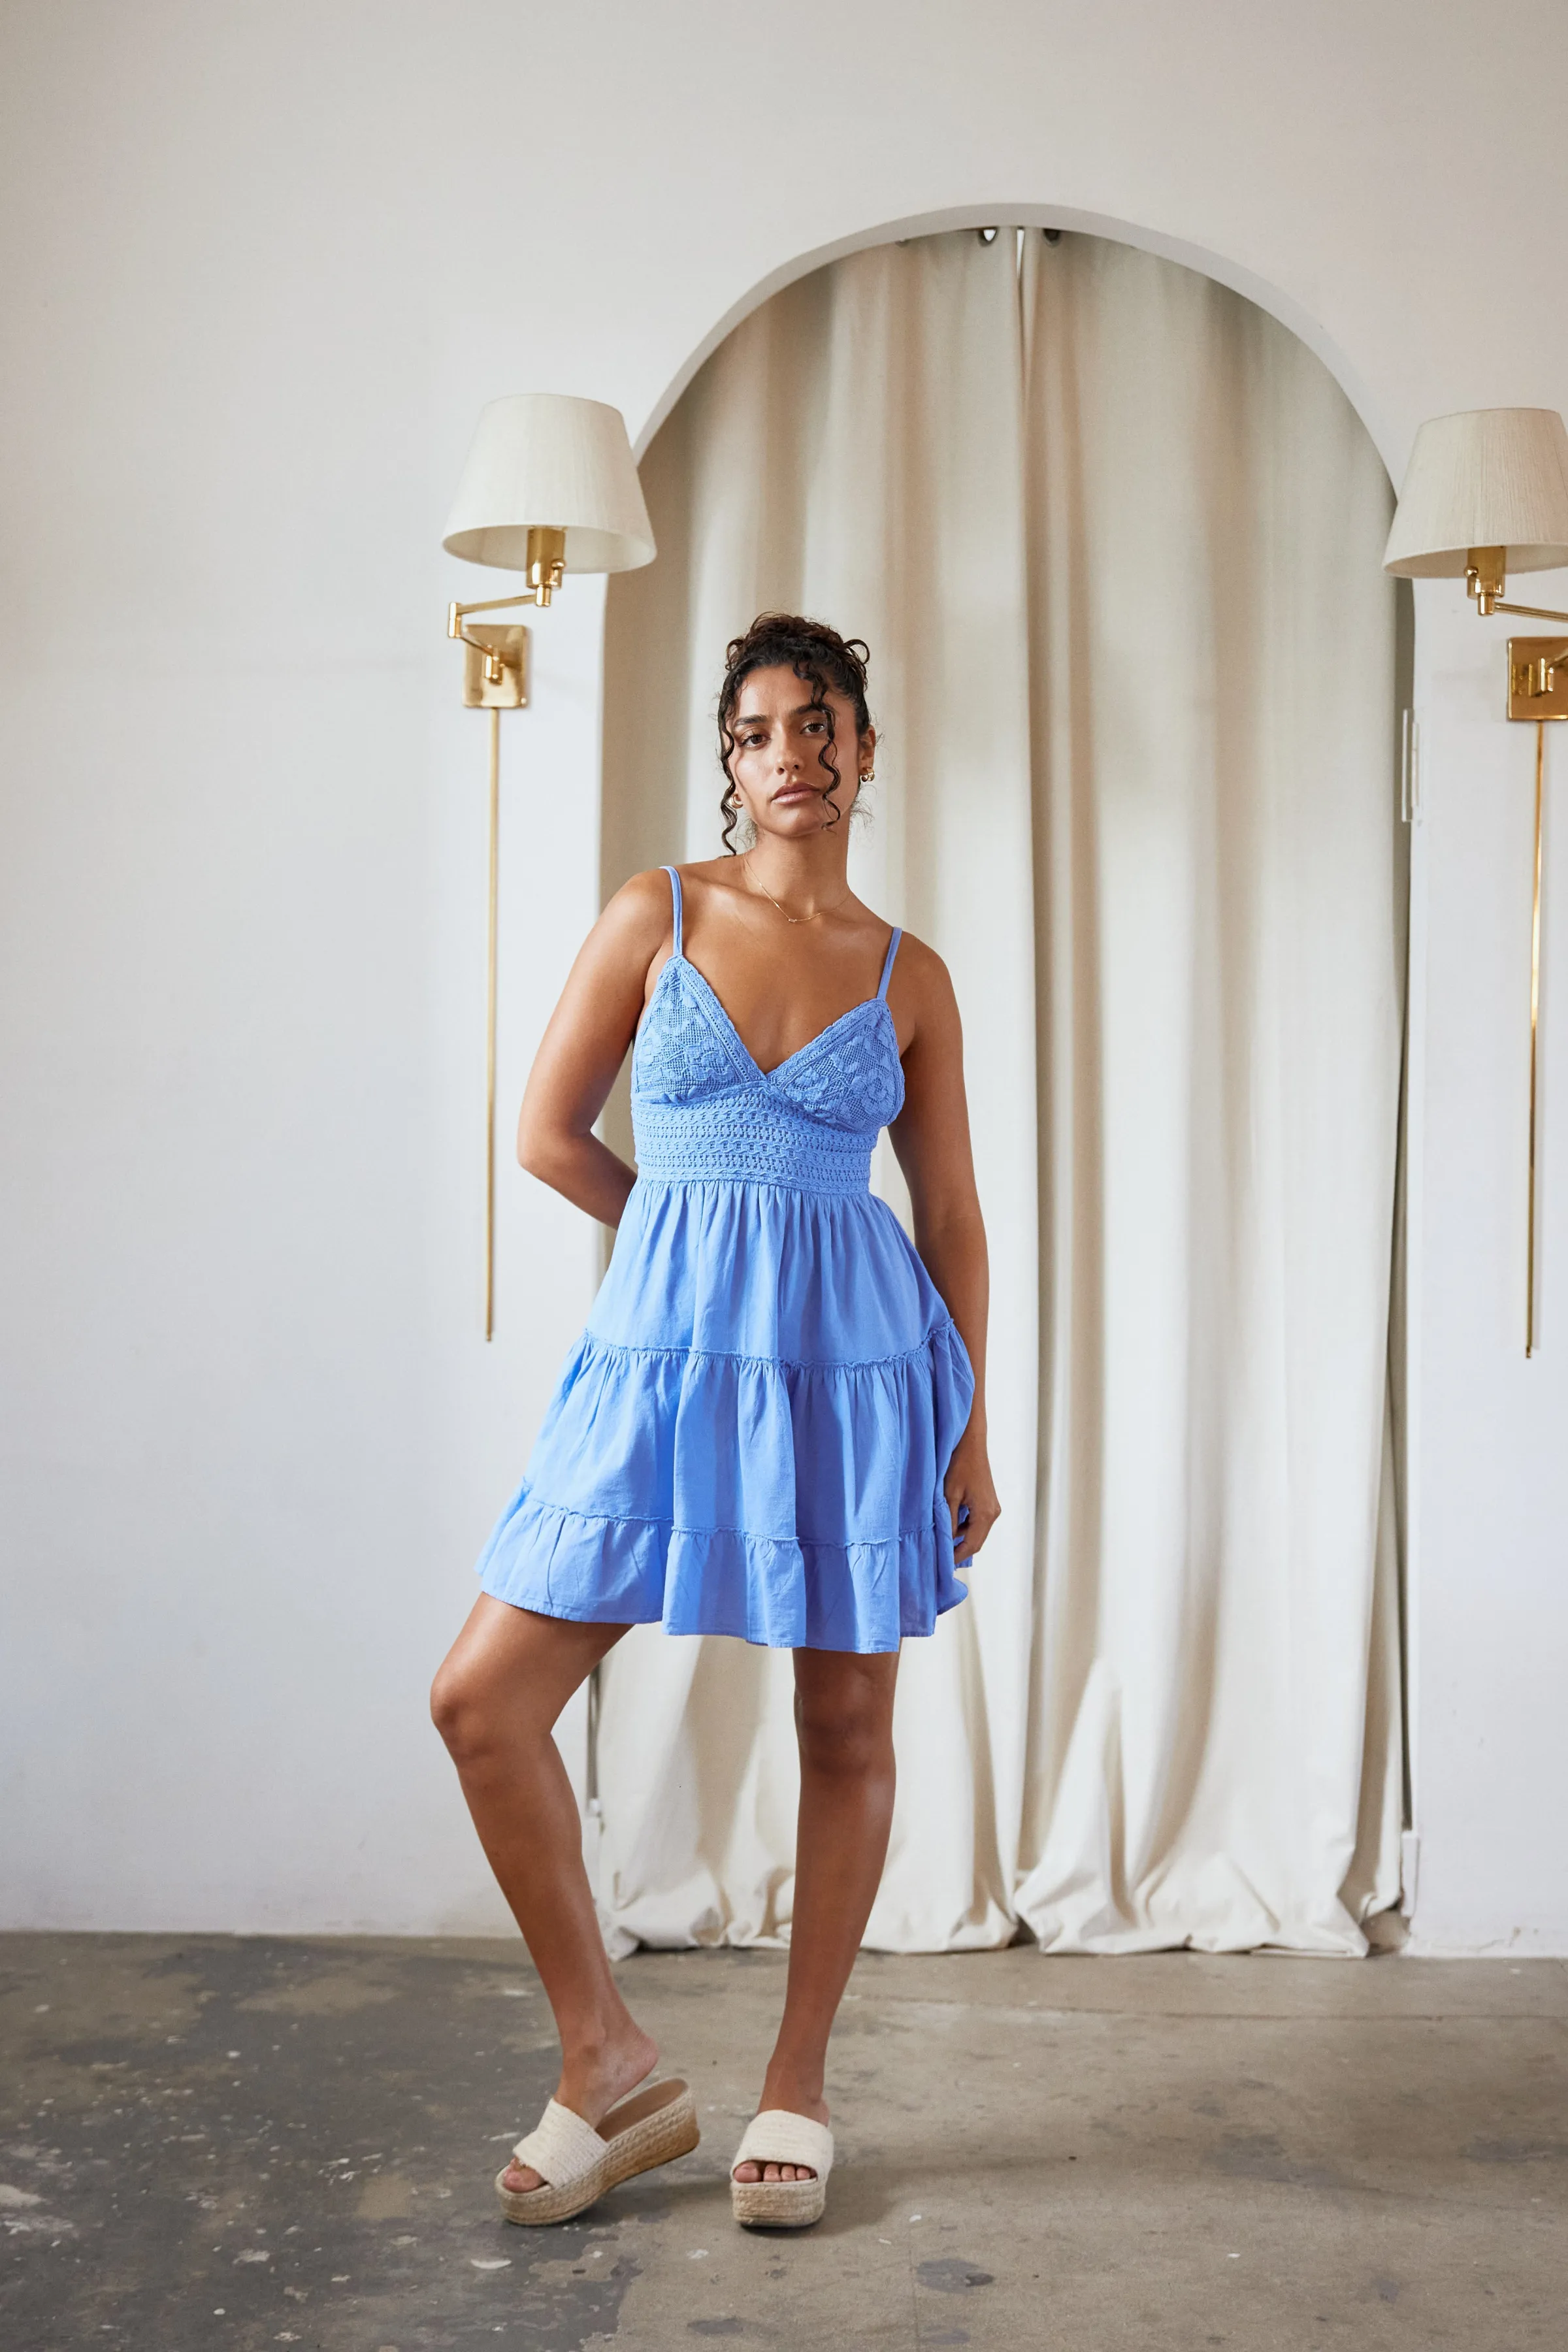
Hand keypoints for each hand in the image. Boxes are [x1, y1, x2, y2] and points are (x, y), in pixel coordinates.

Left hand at [944, 1428, 999, 1562]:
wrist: (970, 1441)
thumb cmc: (959, 1465)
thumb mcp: (948, 1495)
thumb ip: (947, 1521)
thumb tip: (943, 1543)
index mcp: (985, 1514)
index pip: (971, 1545)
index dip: (956, 1557)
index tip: (942, 1565)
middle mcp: (993, 1513)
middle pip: (976, 1541)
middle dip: (959, 1550)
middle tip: (940, 1557)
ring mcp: (992, 1506)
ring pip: (976, 1531)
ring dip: (960, 1538)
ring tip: (941, 1541)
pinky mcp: (988, 1500)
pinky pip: (976, 1521)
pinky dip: (963, 1526)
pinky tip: (949, 1523)